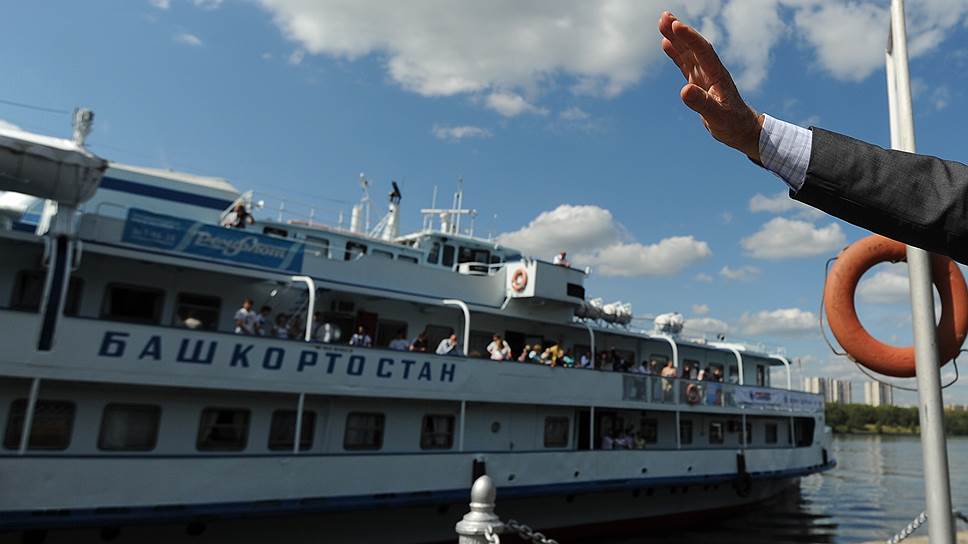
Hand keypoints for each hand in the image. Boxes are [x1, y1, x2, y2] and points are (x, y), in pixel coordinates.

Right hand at [658, 12, 763, 161]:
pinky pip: (684, 64)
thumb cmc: (732, 123)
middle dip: (680, 31)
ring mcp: (703, 75)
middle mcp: (710, 71)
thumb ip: (702, 103)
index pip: (703, 52)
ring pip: (687, 52)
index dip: (689, 38)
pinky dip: (675, 53)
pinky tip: (666, 43)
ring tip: (662, 22)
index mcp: (717, 75)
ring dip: (675, 37)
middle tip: (665, 16)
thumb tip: (684, 91)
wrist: (741, 128)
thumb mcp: (717, 116)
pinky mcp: (697, 82)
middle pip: (693, 47)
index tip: (676, 26)